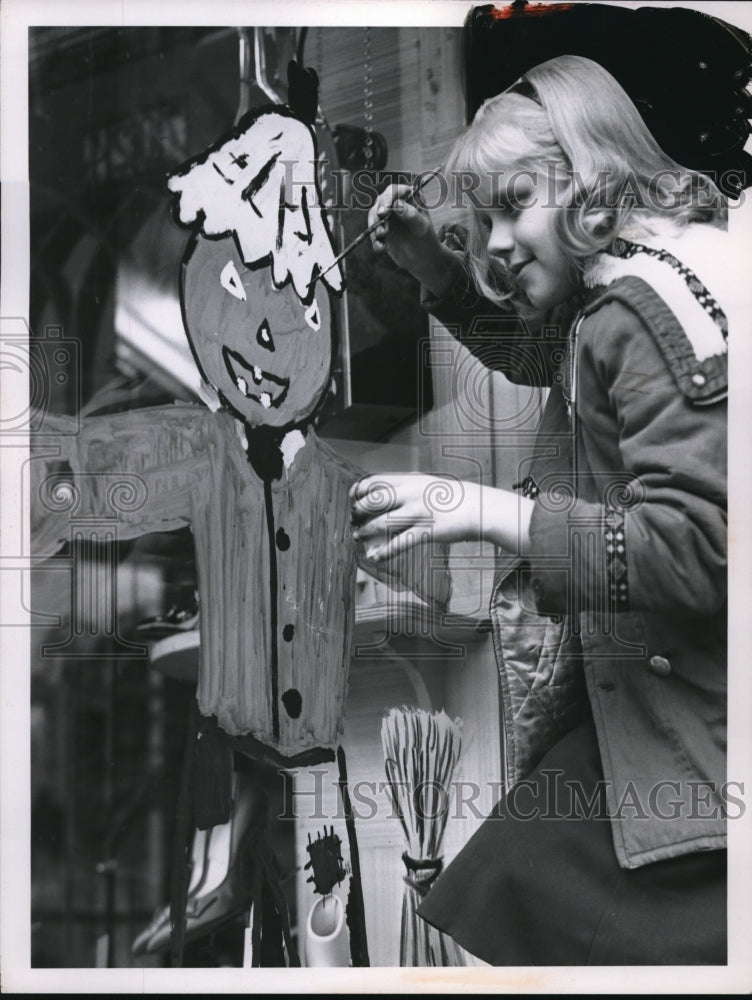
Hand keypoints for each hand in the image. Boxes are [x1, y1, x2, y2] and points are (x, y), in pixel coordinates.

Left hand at [350, 474, 533, 561]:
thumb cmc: (451, 498)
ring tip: (358, 537)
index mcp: (409, 481)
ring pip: (382, 523)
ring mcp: (418, 513)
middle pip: (373, 501)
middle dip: (358, 511)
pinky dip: (384, 552)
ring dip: (366, 532)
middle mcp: (411, 494)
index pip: (374, 481)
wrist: (479, 508)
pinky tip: (375, 557)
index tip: (352, 498)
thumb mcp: (426, 484)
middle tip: (353, 519)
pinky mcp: (427, 531)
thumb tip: (383, 495)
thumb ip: (405, 488)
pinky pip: (400, 543)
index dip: (359, 490)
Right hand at [368, 183, 454, 293]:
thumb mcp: (421, 226)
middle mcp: (396, 202)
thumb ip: (410, 214)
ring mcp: (387, 215)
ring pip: (374, 215)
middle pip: (381, 201)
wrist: (421, 258)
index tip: (385, 211)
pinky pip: (372, 231)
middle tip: (381, 226)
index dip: (388, 198)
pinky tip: (382, 248)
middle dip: (379, 214)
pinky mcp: (380, 228)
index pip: (395, 191)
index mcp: (410, 197)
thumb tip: (397, 204)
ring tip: (383, 239)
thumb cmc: (426, 239)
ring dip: (376, 227)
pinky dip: (375, 240)